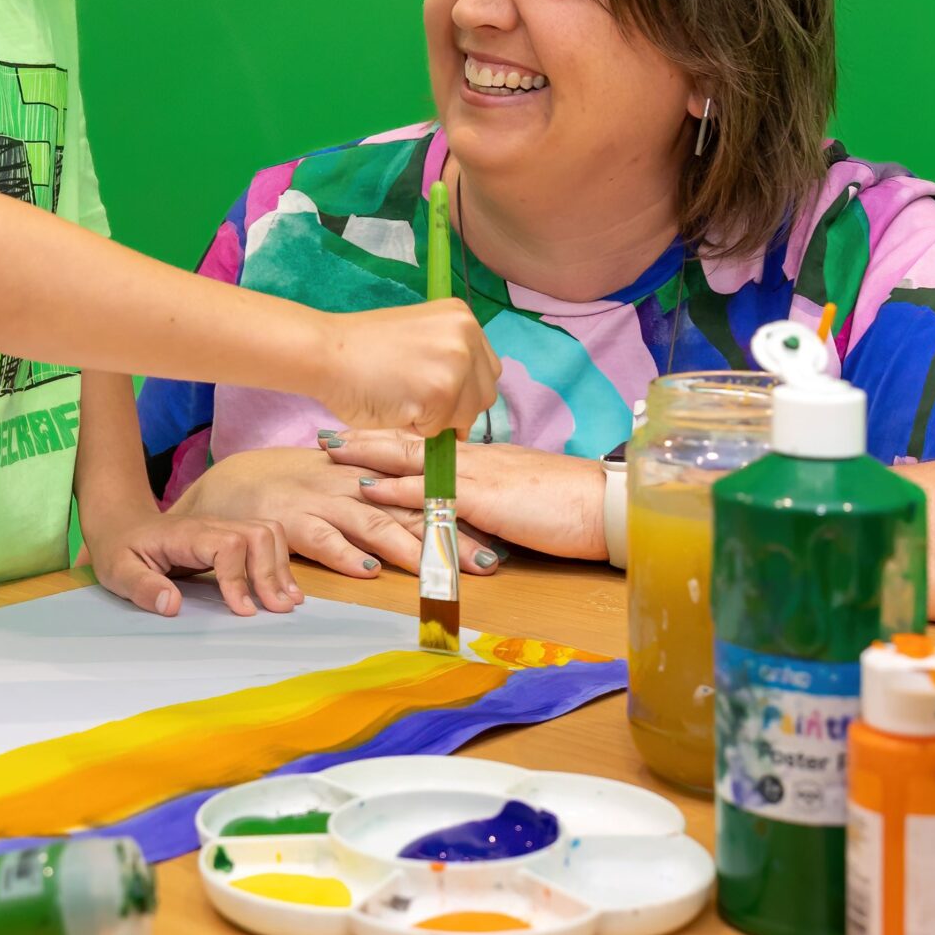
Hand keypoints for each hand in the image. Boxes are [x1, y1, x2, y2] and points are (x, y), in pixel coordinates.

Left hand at [82, 510, 301, 617]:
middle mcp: (211, 526)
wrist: (121, 522)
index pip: (227, 545)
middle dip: (271, 572)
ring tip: (288, 602)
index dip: (238, 577)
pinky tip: (283, 590)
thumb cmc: (119, 549)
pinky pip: (264, 542)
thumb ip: (142, 587)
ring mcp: (223, 528)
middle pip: (257, 534)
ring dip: (281, 567)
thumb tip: (173, 605)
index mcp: (185, 534)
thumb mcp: (118, 571)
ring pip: (267, 533)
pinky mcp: (229, 537)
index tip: (241, 611)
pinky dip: (278, 563)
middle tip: (278, 609)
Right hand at [172, 447, 502, 579]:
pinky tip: (369, 572)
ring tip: (441, 571)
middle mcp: (349, 486)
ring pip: (373, 522)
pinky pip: (320, 538)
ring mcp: (319, 502)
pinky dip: (345, 555)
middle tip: (489, 562)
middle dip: (450, 535)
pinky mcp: (287, 521)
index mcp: (366, 477)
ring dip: (410, 548)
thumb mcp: (339, 488)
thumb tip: (428, 519)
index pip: (422, 493)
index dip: (462, 514)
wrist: (224, 488)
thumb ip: (379, 499)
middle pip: (409, 508)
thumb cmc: (286, 492)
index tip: (501, 534)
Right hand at [309, 300, 500, 439]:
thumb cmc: (364, 348)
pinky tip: (395, 406)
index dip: (464, 389)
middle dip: (456, 407)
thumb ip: (449, 356)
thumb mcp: (422, 336)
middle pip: (484, 394)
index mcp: (463, 317)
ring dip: (437, 419)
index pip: (486, 369)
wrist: (327, 353)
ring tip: (404, 400)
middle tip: (418, 400)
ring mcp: (456, 364)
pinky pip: (440, 429)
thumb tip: (468, 397)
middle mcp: (466, 335)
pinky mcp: (440, 394)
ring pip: (466, 416)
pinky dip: (418, 428)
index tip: (435, 391)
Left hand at [324, 431, 607, 559]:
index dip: (394, 434)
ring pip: (413, 459)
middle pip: (412, 441)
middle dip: (368, 436)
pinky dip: (397, 488)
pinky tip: (369, 487)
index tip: (361, 429)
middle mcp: (476, 458)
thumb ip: (498, 494)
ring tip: (332, 450)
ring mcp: (478, 475)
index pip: (431, 441)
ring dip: (369, 455)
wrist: (606, 505)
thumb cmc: (574, 503)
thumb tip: (473, 504)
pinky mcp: (483, 499)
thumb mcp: (527, 494)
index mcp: (486, 456)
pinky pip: (431, 492)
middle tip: (327, 432)